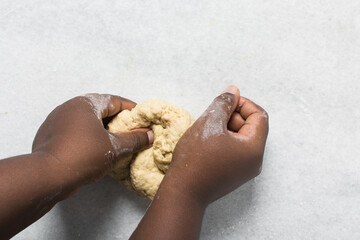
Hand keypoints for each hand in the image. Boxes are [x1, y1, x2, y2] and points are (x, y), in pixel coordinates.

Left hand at [32, 94, 153, 185]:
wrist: (47, 176)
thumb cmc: (83, 156)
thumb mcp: (114, 148)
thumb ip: (134, 139)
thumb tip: (150, 134)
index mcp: (85, 104)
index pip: (115, 101)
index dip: (131, 109)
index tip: (142, 118)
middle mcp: (69, 107)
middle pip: (100, 109)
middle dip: (117, 119)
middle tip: (131, 130)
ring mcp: (56, 121)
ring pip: (86, 121)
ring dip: (102, 128)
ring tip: (115, 141)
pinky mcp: (50, 135)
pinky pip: (75, 131)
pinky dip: (88, 136)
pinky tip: (95, 149)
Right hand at [166, 86, 268, 204]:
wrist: (183, 193)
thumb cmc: (195, 159)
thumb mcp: (209, 123)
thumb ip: (224, 104)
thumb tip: (233, 92)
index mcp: (254, 149)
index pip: (259, 116)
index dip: (243, 103)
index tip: (225, 101)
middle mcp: (254, 161)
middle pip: (251, 127)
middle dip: (233, 116)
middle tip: (212, 115)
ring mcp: (244, 170)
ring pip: (241, 139)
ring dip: (226, 128)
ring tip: (207, 129)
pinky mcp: (233, 174)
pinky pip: (234, 150)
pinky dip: (223, 140)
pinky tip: (206, 141)